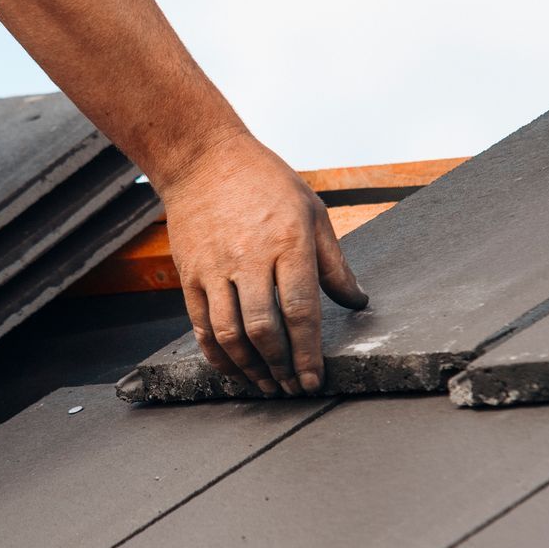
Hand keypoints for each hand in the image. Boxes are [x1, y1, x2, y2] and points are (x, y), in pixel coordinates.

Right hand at [154, 132, 367, 394]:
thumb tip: (358, 301)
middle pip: (264, 329)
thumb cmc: (265, 182)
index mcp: (288, 242)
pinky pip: (202, 326)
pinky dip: (218, 355)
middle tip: (292, 387)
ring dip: (250, 368)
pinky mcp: (190, 274)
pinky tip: (234, 368)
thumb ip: (334, 263)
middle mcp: (250, 258)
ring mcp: (215, 268)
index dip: (308, 352)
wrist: (203, 159)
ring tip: (267, 384)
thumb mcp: (312, 211)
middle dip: (281, 367)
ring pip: (230, 333)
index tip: (314, 379)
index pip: (301, 310)